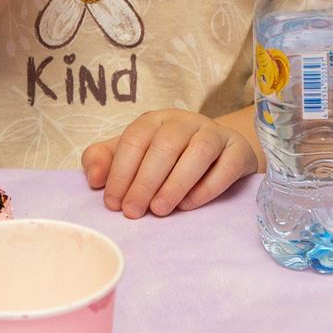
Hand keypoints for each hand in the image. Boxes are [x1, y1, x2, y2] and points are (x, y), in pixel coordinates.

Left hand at [86, 109, 258, 217]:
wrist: (220, 156)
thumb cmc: (169, 160)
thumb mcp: (134, 156)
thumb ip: (105, 161)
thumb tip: (94, 178)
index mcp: (156, 120)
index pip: (135, 139)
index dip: (120, 172)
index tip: (113, 203)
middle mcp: (186, 121)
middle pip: (165, 145)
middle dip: (145, 181)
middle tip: (134, 212)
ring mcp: (215, 134)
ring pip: (198, 151)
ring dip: (175, 183)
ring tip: (159, 210)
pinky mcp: (238, 151)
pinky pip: (226, 166)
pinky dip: (206, 187)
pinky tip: (188, 205)